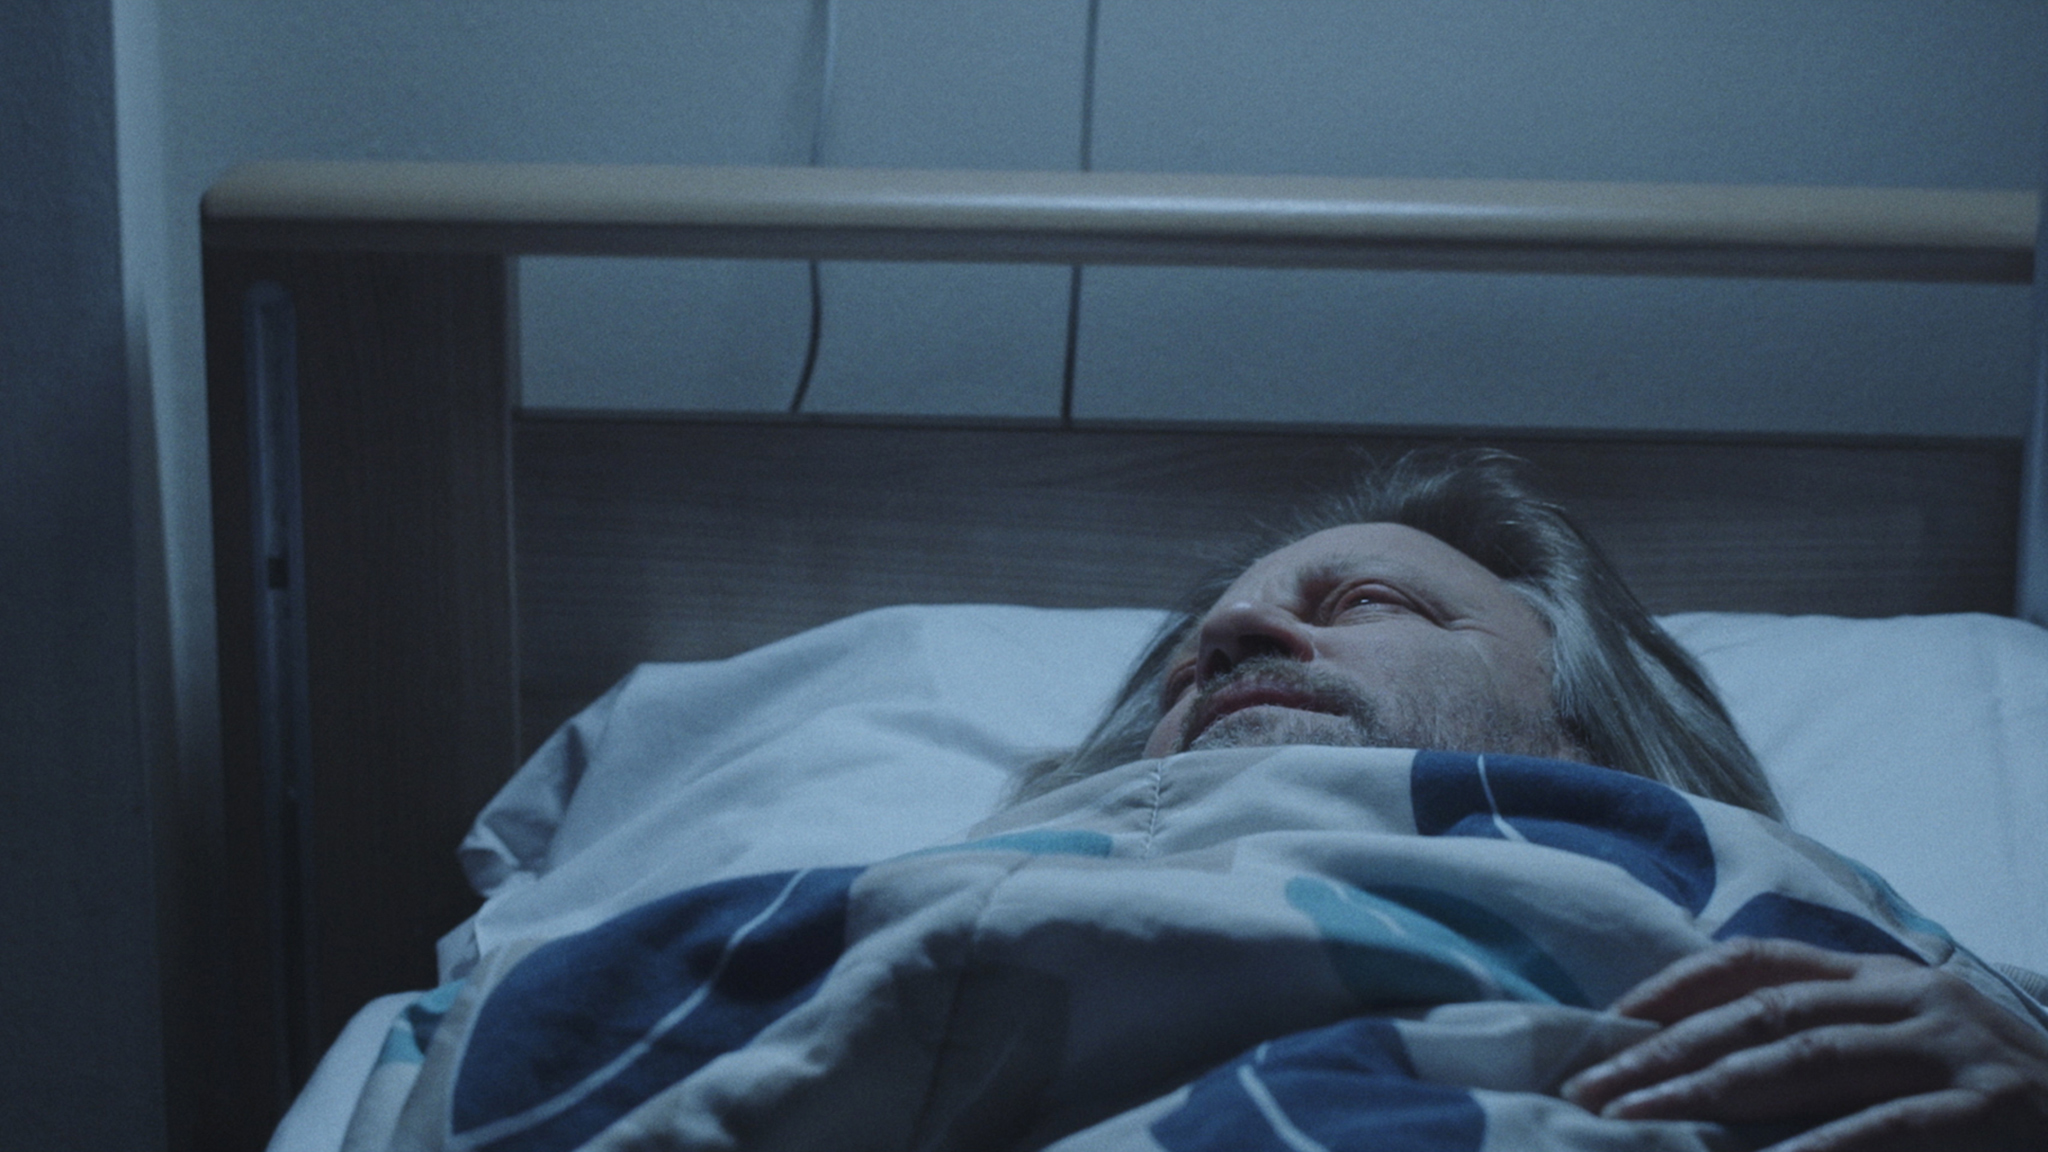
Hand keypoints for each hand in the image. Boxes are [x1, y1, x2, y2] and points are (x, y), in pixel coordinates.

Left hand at [1558, 937, 2047, 1149]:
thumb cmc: (1990, 1102)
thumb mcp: (1903, 1058)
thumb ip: (1822, 1050)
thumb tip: (1698, 1071)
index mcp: (1882, 979)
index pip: (1756, 962)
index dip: (1673, 987)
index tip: (1605, 1024)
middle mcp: (1911, 998)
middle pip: (1762, 1013)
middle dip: (1666, 1050)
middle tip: (1591, 1088)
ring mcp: (1954, 1048)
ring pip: (1807, 1059)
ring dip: (1711, 1092)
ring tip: (1639, 1119)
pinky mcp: (1994, 1108)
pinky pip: (1888, 1127)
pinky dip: (1819, 1149)